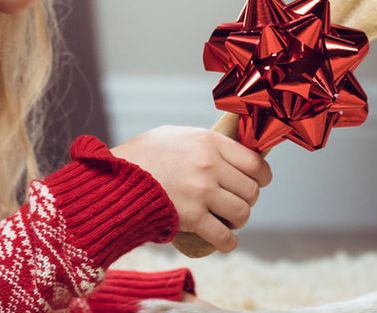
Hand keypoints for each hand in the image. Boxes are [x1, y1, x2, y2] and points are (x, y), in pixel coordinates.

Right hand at [112, 125, 271, 252]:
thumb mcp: (176, 135)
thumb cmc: (144, 156)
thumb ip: (204, 142)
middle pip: (251, 190)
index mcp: (209, 142)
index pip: (254, 162)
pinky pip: (224, 236)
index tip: (259, 182)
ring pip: (242, 212)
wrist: (114, 179)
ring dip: (239, 220)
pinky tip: (226, 241)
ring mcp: (201, 192)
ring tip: (229, 220)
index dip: (261, 176)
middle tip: (236, 202)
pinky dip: (229, 242)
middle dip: (247, 199)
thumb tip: (230, 147)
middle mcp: (209, 166)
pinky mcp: (191, 218)